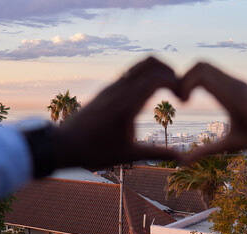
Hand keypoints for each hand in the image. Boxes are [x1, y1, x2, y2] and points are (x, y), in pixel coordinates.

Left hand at [52, 57, 181, 169]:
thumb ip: (157, 152)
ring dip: (157, 71)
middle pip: (150, 62)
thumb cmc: (95, 151)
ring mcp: (112, 86)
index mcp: (127, 103)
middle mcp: (119, 89)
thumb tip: (181, 158)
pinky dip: (145, 75)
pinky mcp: (107, 89)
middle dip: (170, 71)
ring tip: (167, 89)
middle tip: (179, 89)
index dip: (176, 83)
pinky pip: (130, 73)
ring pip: (139, 65)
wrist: (63, 145)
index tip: (183, 99)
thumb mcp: (129, 155)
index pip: (157, 78)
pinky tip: (149, 93)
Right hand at [179, 62, 246, 163]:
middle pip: (201, 64)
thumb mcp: (232, 145)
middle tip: (181, 99)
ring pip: (207, 65)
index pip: (202, 75)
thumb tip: (184, 163)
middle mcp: (234, 84)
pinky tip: (200, 95)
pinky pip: (215, 71)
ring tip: (187, 98)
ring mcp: (237, 80)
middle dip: (184, 77)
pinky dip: (201, 77)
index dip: (184, 83)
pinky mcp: (239, 82)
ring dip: (192, 76)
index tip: (183, 103)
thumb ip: (207, 151)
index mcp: (232, 97)